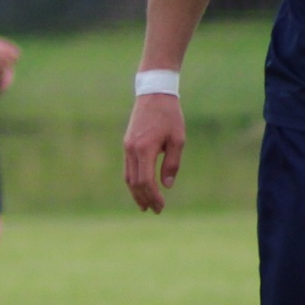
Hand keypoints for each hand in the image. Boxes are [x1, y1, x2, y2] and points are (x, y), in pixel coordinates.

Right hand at [124, 92, 183, 213]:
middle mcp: (132, 150)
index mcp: (145, 149)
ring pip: (128, 176)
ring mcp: (127, 147)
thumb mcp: (178, 139)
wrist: (153, 93)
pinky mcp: (127, 143)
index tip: (161, 207)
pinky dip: (133, 181)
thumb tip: (167, 185)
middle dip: (144, 198)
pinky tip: (140, 187)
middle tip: (154, 210)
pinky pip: (128, 168)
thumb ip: (172, 164)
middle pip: (134, 182)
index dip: (153, 196)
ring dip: (136, 192)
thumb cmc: (169, 115)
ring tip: (144, 204)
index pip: (146, 181)